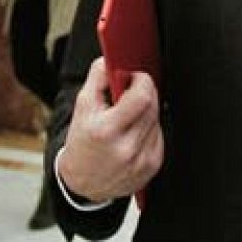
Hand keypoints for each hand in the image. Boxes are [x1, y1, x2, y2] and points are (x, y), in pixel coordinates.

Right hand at [57, 59, 165, 203]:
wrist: (83, 182)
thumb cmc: (82, 141)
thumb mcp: (82, 107)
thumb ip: (97, 78)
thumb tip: (112, 60)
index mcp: (106, 131)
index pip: (142, 97)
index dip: (142, 80)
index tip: (135, 76)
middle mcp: (126, 148)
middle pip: (152, 106)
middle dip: (145, 92)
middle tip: (132, 90)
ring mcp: (141, 160)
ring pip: (157, 119)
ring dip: (147, 111)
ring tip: (128, 115)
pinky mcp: (152, 167)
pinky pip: (159, 136)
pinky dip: (150, 129)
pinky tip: (134, 132)